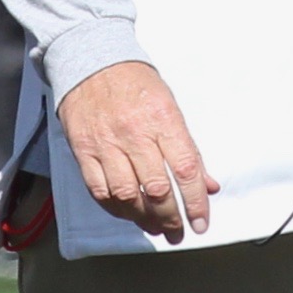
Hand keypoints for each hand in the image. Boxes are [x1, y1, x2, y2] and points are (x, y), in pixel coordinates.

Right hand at [56, 60, 216, 242]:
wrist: (92, 61)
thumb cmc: (135, 83)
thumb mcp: (171, 107)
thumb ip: (189, 149)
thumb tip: (208, 185)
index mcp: (163, 119)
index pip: (185, 170)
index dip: (196, 202)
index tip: (201, 222)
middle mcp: (134, 133)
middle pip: (157, 189)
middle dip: (172, 218)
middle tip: (178, 231)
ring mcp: (106, 143)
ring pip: (128, 195)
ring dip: (144, 219)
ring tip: (155, 227)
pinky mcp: (84, 150)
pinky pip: (100, 190)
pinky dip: (116, 208)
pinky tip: (129, 214)